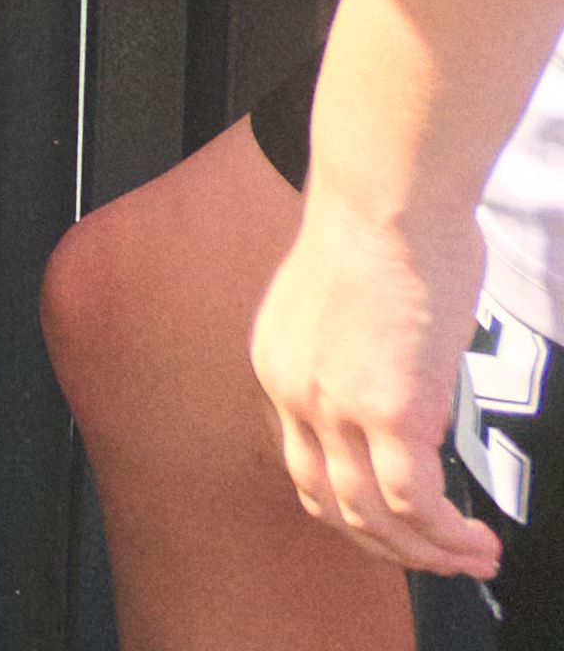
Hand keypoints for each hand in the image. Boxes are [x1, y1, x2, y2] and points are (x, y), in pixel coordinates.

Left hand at [259, 187, 506, 574]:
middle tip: (438, 558)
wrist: (386, 197)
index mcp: (277, 366)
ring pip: (374, 517)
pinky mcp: (391, 411)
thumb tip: (405, 379)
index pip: (302, 463)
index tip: (398, 522)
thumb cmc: (384, 229)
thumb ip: (358, 351)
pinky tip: (477, 541)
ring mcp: (338, 408)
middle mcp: (294, 393)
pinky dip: (446, 535)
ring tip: (473, 558)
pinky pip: (416, 503)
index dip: (350, 506)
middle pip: (329, 503)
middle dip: (387, 545)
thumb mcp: (345, 302)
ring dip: (426, 553)